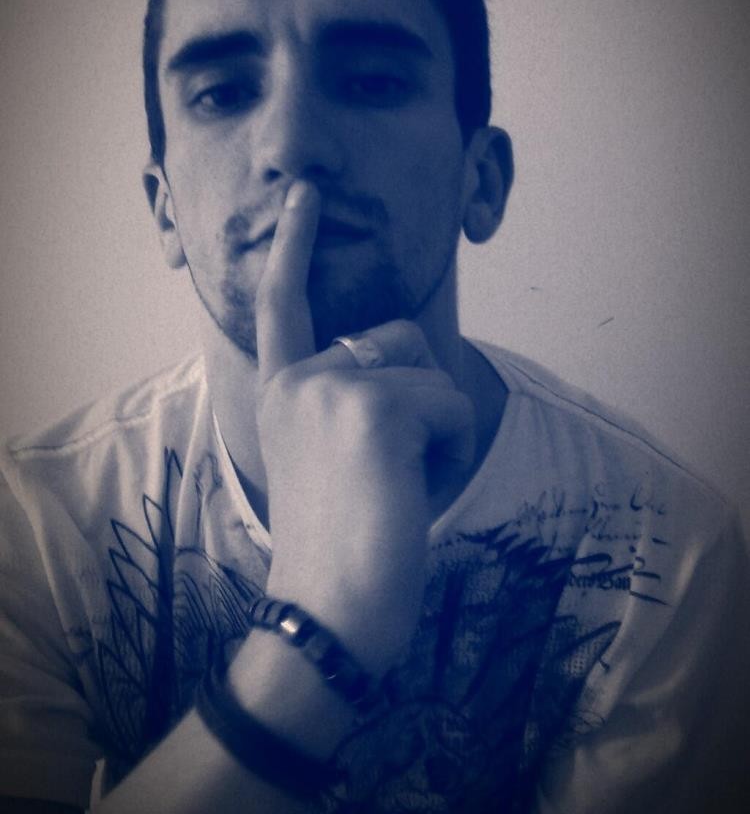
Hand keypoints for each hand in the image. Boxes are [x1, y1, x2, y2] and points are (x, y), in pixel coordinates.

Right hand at [254, 180, 474, 674]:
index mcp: (279, 394)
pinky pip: (451, 402)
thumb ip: (348, 402)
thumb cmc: (340, 551)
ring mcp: (331, 386)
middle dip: (420, 395)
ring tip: (402, 485)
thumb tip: (399, 360)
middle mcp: (296, 380)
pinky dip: (452, 448)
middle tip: (391, 473)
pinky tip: (416, 490)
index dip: (295, 248)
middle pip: (394, 338)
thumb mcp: (332, 462)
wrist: (325, 615)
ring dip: (438, 426)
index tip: (304, 198)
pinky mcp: (374, 405)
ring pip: (428, 369)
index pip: (282, 305)